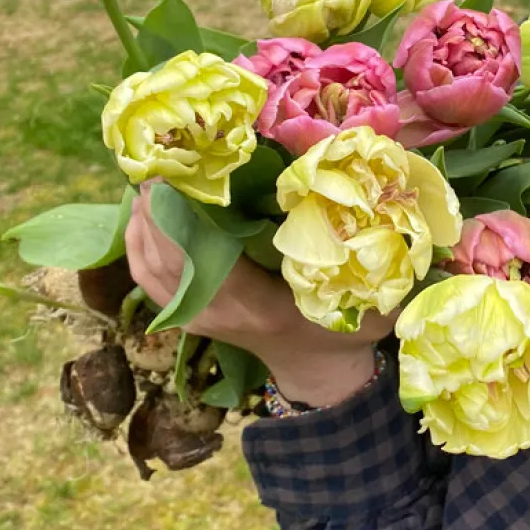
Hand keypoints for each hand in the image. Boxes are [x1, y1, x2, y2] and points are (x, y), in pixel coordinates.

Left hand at [125, 181, 394, 404]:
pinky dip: (139, 244)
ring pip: (149, 268)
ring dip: (141, 222)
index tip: (176, 171)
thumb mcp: (367, 299)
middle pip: (163, 259)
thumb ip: (374, 262)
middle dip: (153, 208)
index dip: (180, 216)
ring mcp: (199, 318)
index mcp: (257, 305)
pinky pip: (149, 280)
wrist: (319, 370)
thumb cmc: (346, 329)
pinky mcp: (190, 316)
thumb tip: (389, 201)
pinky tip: (143, 214)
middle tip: (156, 159)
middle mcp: (218, 313)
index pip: (202, 259)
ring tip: (148, 177)